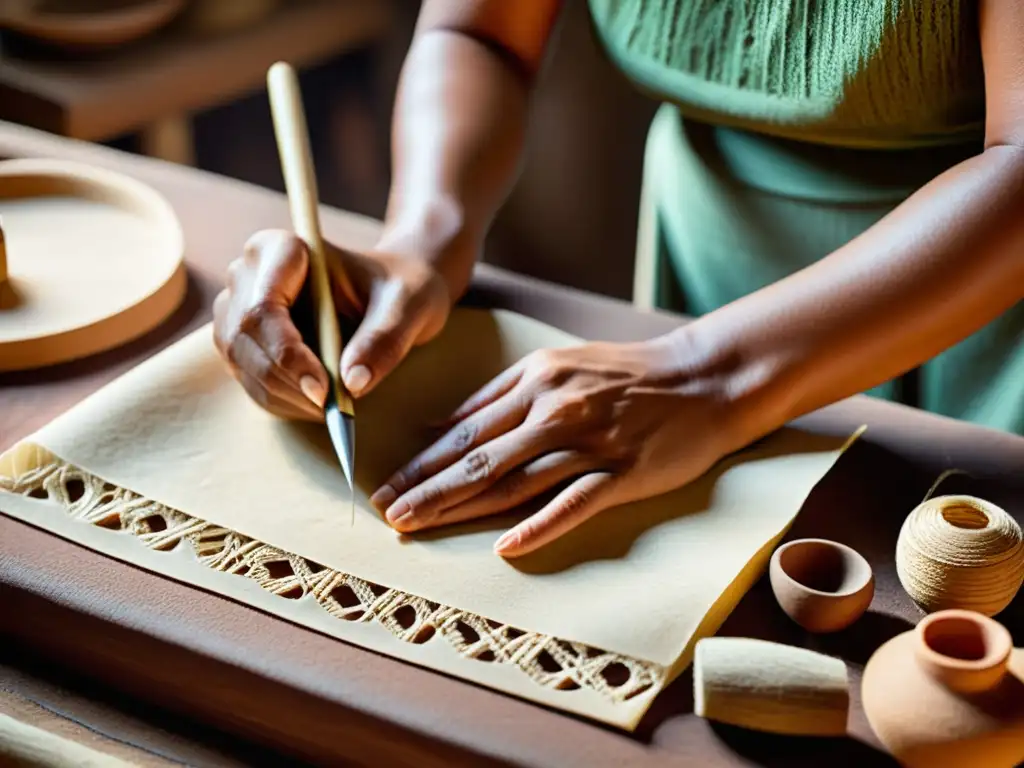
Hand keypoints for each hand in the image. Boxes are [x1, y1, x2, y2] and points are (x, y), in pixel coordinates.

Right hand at [213, 229, 451, 419]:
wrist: (393, 294)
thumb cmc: (400, 287)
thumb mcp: (408, 305)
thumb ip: (384, 338)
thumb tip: (353, 383)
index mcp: (280, 249)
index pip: (264, 306)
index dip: (287, 351)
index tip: (325, 389)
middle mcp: (248, 275)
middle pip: (246, 337)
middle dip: (287, 381)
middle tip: (331, 409)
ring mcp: (238, 311)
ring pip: (243, 363)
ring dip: (285, 396)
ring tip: (332, 409)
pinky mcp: (243, 344)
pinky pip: (250, 380)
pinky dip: (282, 402)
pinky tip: (318, 407)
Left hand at [369, 335, 743, 556]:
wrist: (703, 377)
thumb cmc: (625, 373)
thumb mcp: (556, 364)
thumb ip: (498, 395)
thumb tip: (440, 425)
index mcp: (535, 381)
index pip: (465, 430)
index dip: (421, 462)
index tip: (385, 487)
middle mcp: (554, 409)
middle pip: (477, 457)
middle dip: (425, 488)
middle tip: (387, 515)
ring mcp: (589, 442)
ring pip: (513, 481)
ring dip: (460, 507)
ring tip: (418, 527)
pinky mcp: (623, 472)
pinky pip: (575, 502)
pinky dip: (539, 525)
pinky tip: (505, 547)